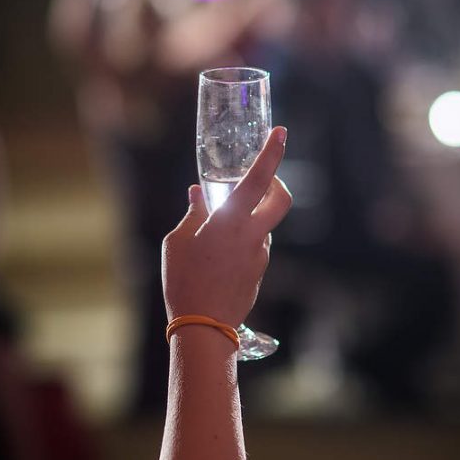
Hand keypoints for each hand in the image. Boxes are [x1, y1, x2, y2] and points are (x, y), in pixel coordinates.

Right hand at [162, 127, 291, 328]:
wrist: (203, 328)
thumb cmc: (184, 281)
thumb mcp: (178, 242)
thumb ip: (193, 214)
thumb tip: (197, 195)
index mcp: (232, 222)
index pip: (260, 179)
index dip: (272, 152)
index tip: (281, 132)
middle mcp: (254, 236)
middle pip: (281, 200)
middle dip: (277, 183)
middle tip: (262, 180)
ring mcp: (261, 256)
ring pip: (265, 225)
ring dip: (250, 218)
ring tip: (217, 230)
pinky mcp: (259, 273)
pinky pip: (255, 247)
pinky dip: (243, 241)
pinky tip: (219, 255)